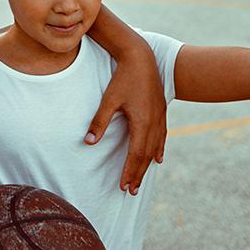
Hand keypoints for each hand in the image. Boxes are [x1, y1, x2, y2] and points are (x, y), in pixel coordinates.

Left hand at [86, 46, 165, 193]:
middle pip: (146, 155)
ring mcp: (160, 119)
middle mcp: (154, 123)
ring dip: (147, 166)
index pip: (135, 154)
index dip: (130, 171)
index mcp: (142, 122)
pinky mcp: (161, 113)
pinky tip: (158, 159)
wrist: (142, 59)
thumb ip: (99, 121)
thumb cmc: (124, 79)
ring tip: (141, 180)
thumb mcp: (109, 99)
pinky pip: (161, 138)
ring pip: (155, 148)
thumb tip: (88, 142)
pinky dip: (159, 150)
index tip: (124, 186)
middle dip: (138, 174)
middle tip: (131, 191)